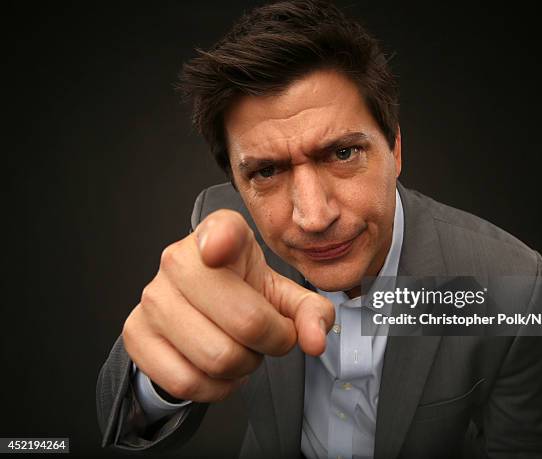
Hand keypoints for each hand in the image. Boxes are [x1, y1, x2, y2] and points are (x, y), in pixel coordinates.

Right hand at [122, 209, 334, 402]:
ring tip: (242, 349)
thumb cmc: (243, 293)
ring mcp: (153, 297)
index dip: (221, 241)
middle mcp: (179, 259)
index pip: (220, 232)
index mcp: (222, 235)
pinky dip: (215, 388)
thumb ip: (310, 312)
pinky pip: (185, 381)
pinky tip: (219, 370)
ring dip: (244, 366)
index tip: (218, 251)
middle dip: (271, 342)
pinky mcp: (135, 333)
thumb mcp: (282, 295)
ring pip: (217, 357)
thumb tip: (314, 340)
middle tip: (269, 337)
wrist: (200, 307)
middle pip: (245, 321)